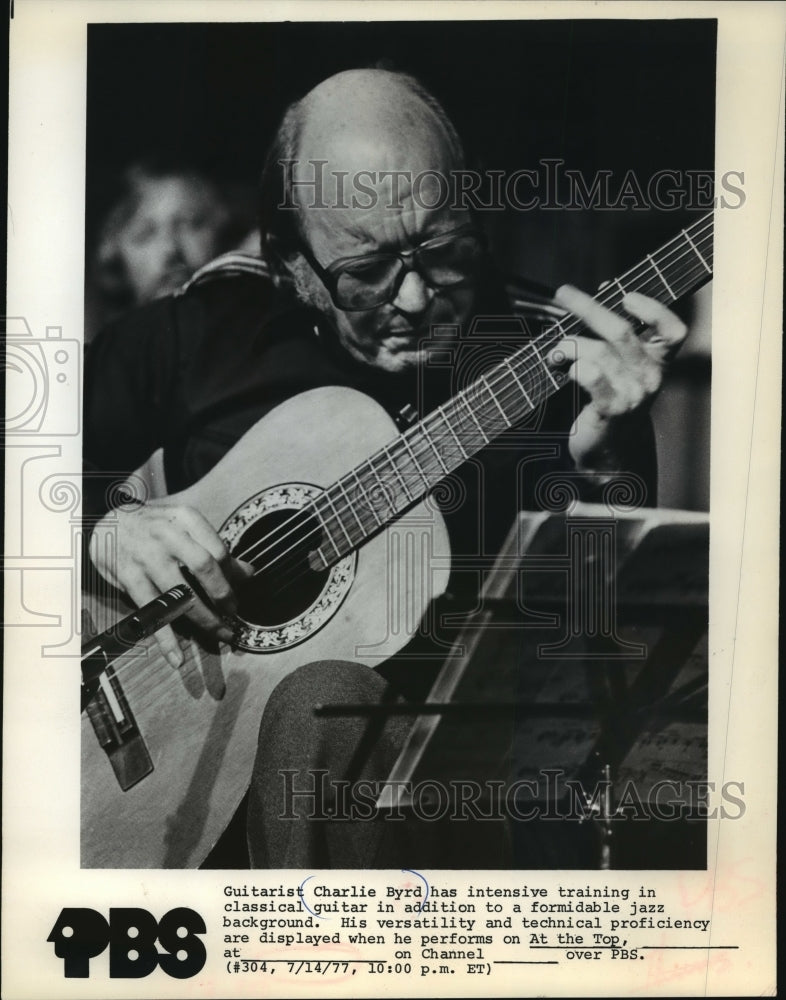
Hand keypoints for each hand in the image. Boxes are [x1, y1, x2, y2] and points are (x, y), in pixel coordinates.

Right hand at [89, 500, 253, 666]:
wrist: (107, 524)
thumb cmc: (155, 527)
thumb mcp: (184, 527)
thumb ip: (215, 548)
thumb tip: (249, 572)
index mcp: (185, 519)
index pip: (218, 550)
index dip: (232, 575)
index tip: (238, 591)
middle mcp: (166, 535)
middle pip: (203, 567)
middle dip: (223, 595)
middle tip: (233, 613)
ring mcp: (146, 558)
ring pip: (180, 595)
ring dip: (204, 619)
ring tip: (221, 633)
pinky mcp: (129, 580)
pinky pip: (152, 614)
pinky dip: (165, 639)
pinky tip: (177, 658)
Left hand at [549, 286, 687, 471]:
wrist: (609, 450)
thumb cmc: (612, 397)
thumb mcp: (623, 364)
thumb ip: (619, 330)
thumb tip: (605, 287)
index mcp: (658, 361)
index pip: (673, 330)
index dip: (654, 309)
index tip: (625, 295)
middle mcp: (651, 376)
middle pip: (621, 331)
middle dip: (588, 308)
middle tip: (564, 293)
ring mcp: (633, 394)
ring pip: (598, 352)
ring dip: (570, 345)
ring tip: (556, 351)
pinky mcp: (612, 409)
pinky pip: (591, 377)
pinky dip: (573, 367)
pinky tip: (563, 368)